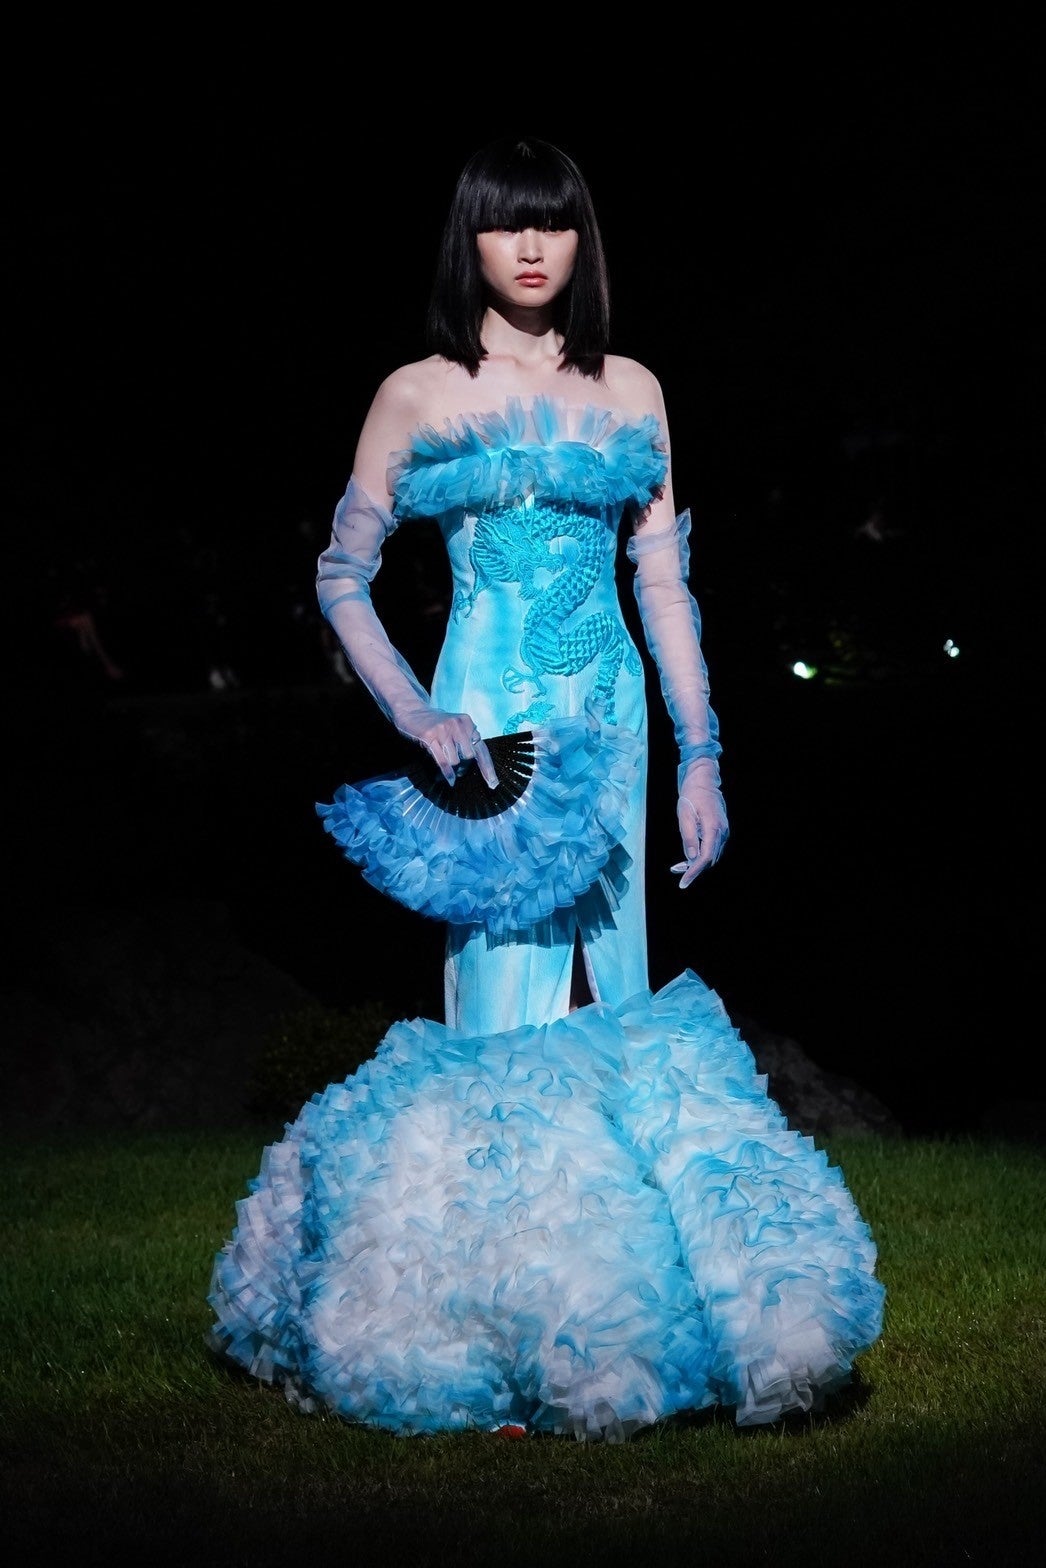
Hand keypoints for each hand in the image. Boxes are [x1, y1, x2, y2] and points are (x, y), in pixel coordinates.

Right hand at [396, 704, 498, 788]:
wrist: (412, 710)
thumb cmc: (436, 723)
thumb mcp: (455, 726)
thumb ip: (467, 740)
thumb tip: (480, 763)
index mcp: (467, 723)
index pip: (481, 749)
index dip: (487, 768)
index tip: (493, 783)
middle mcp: (457, 725)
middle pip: (468, 757)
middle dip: (464, 766)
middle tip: (458, 769)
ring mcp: (443, 730)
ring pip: (455, 761)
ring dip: (451, 767)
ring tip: (445, 763)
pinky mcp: (430, 737)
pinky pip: (442, 762)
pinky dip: (447, 774)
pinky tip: (450, 781)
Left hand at [670, 762, 728, 887]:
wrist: (703, 779)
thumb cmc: (691, 795)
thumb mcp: (685, 816)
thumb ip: (689, 838)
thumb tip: (691, 859)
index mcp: (713, 828)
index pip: (705, 858)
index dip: (694, 872)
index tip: (683, 883)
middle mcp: (722, 832)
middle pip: (710, 859)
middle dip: (694, 869)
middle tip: (676, 872)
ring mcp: (724, 831)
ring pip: (712, 855)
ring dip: (697, 863)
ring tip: (679, 866)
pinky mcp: (721, 830)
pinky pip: (712, 847)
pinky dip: (701, 854)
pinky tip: (689, 855)